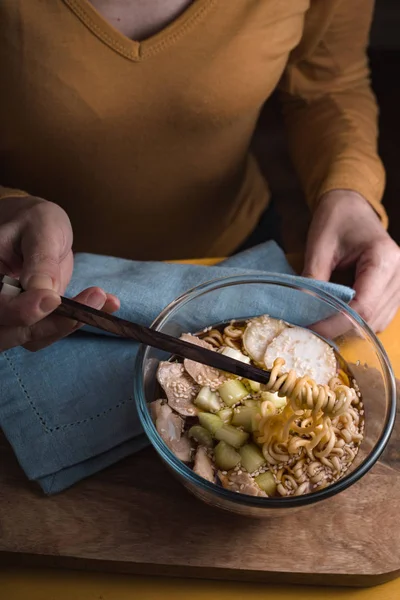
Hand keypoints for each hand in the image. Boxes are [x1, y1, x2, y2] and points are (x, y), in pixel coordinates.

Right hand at [0, 195, 119, 350]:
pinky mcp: (33, 320)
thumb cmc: (33, 221)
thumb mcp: (39, 229)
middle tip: (93, 299)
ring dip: (70, 325)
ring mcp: (11, 315)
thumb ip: (41, 261)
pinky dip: (78, 322)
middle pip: (11, 332)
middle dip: (53, 324)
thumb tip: (44, 293)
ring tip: (102, 299)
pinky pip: (51, 331)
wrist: (35, 229)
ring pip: (33, 338)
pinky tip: (106, 303)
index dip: (22, 310)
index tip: (53, 299)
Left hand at [303, 190, 399, 331]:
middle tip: (310, 328)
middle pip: (371, 318)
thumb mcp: (319, 246)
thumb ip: (313, 279)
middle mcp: (399, 273)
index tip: (311, 330)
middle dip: (339, 327)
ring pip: (376, 322)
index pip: (363, 306)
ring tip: (321, 321)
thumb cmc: (336, 219)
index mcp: (383, 258)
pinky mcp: (394, 290)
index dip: (336, 323)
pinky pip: (377, 316)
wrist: (351, 206)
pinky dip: (356, 320)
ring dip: (348, 326)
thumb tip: (302, 311)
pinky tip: (336, 313)